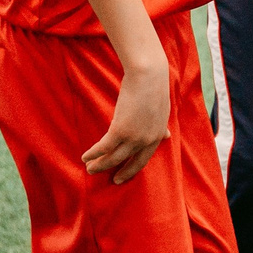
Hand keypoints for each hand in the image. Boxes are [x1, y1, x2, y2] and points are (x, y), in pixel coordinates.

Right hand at [84, 54, 170, 182]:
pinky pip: (103, 147)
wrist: (148, 75)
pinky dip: (93, 153)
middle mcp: (147, 140)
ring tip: (89, 168)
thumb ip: (161, 127)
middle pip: (127, 162)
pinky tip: (85, 156)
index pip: (143, 160)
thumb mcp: (162, 111)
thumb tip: (167, 135)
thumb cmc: (154, 87)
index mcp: (157, 136)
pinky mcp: (120, 130)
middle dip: (113, 170)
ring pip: (113, 158)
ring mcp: (134, 137)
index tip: (121, 177)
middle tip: (102, 177)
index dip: (131, 170)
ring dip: (99, 164)